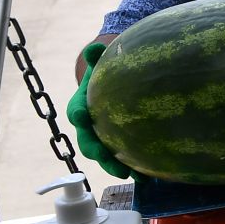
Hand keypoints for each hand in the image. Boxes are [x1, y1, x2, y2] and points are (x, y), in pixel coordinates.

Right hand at [65, 43, 129, 178]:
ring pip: (105, 157)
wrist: (115, 89)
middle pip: (88, 142)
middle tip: (104, 156)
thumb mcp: (101, 66)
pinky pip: (124, 160)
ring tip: (127, 174)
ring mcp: (104, 140)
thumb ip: (97, 58)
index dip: (78, 114)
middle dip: (95, 151)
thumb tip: (94, 47)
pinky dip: (134, 168)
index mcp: (82, 107)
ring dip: (114, 166)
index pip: (76, 110)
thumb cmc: (106, 77)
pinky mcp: (119, 148)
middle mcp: (90, 127)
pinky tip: (148, 176)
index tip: (80, 117)